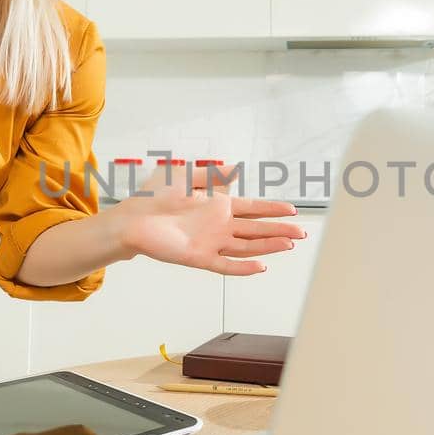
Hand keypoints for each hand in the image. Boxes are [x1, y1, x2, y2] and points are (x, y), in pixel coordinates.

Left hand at [113, 163, 306, 275]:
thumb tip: (236, 167)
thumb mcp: (186, 176)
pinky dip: (243, 267)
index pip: (252, 208)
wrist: (131, 218)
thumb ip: (213, 175)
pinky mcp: (199, 257)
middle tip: (301, 233)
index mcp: (217, 206)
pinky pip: (226, 264)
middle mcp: (218, 225)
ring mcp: (211, 242)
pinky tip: (261, 266)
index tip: (292, 211)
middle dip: (279, 230)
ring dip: (268, 246)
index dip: (272, 210)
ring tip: (289, 246)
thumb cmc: (153, 197)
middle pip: (256, 229)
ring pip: (247, 246)